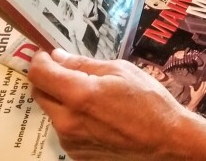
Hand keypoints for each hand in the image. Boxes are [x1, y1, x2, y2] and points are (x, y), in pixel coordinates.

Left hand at [28, 49, 205, 160]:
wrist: (166, 140)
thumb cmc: (150, 102)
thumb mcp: (122, 71)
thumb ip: (85, 64)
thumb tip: (58, 57)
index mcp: (80, 95)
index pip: (39, 74)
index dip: (40, 60)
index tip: (48, 54)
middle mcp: (68, 120)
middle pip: (40, 93)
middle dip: (50, 79)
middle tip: (71, 72)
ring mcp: (70, 140)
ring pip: (53, 111)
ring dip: (63, 100)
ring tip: (95, 98)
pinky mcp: (76, 153)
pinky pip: (65, 129)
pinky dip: (74, 118)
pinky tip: (100, 116)